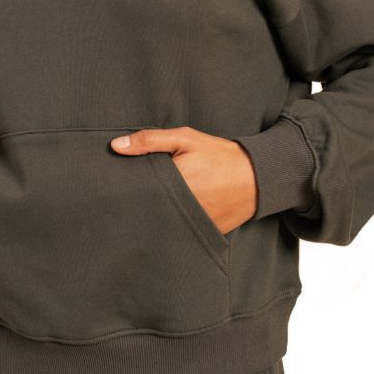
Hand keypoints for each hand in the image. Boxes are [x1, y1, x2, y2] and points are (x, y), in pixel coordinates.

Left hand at [110, 126, 258, 234]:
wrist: (258, 177)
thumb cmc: (219, 155)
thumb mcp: (186, 139)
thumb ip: (150, 140)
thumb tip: (115, 146)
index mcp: (175, 181)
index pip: (137, 190)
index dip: (125, 190)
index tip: (114, 186)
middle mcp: (183, 207)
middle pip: (146, 210)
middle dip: (137, 205)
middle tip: (122, 201)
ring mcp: (194, 224)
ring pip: (161, 223)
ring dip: (153, 216)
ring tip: (144, 209)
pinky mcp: (204, 235)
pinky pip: (179, 233)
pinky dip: (171, 225)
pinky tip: (167, 218)